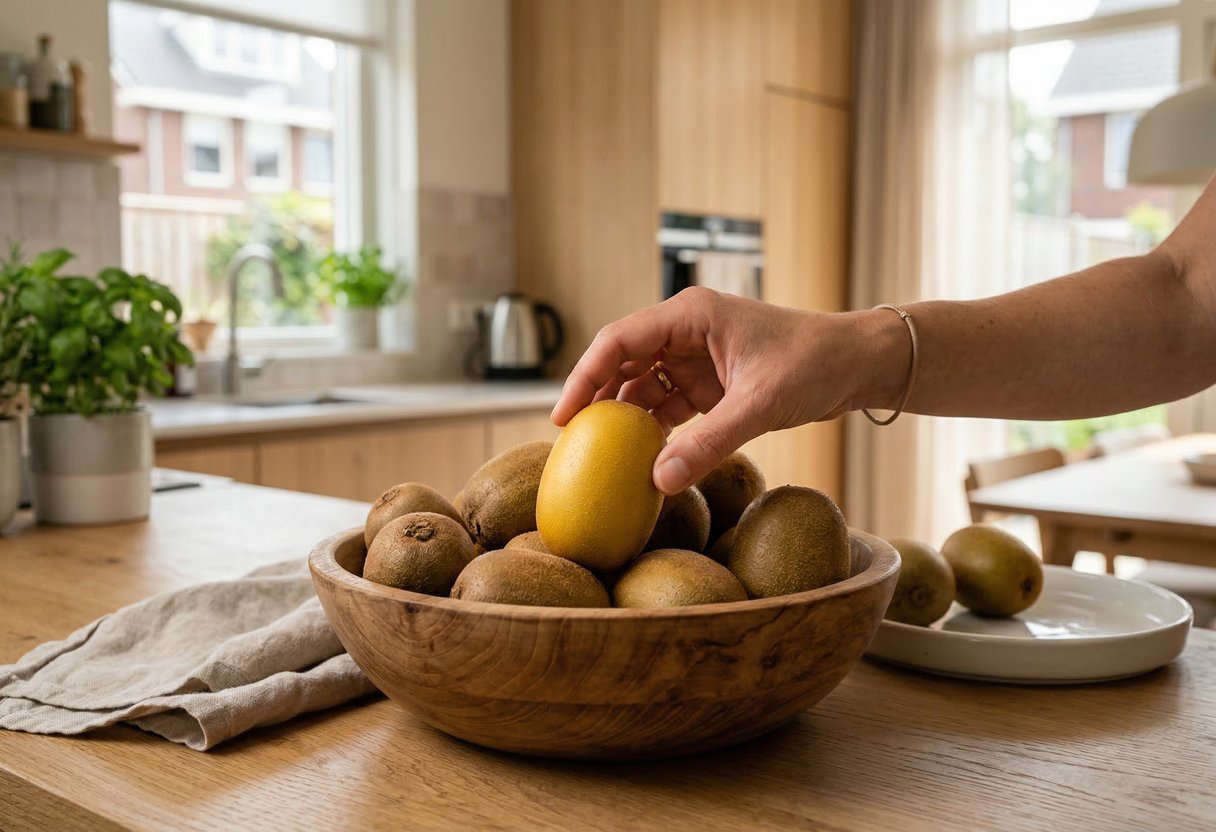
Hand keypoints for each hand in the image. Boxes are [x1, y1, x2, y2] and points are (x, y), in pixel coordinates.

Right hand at [551, 288, 896, 493]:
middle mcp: (686, 332)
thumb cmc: (815, 364)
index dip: (585, 377)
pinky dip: (654, 432)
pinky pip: (668, 408)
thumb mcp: (760, 404)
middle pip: (623, 363)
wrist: (859, 365)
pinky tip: (641, 460)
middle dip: (598, 402)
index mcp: (690, 315)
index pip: (620, 341)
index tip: (564, 418)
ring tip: (601, 458)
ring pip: (643, 388)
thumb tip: (658, 480)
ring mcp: (696, 358)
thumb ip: (709, 442)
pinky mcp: (710, 385)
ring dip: (626, 420)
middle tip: (574, 446)